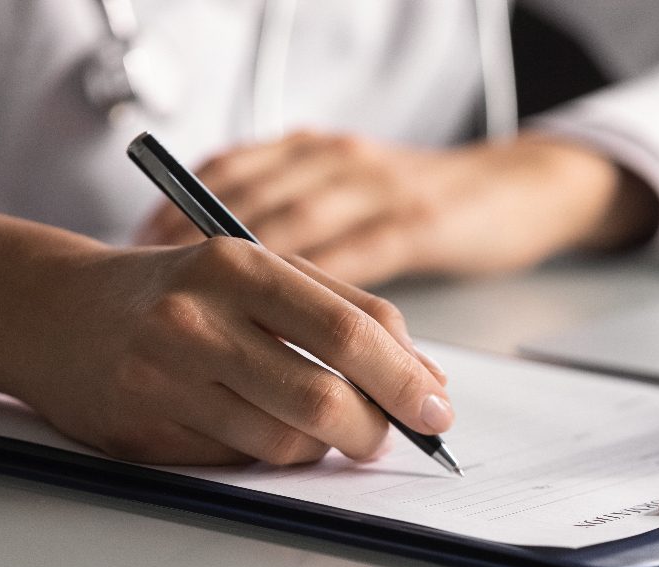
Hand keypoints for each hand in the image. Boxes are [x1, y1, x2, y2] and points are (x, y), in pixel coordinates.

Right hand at [0, 201, 451, 464]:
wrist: (54, 312)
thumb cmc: (173, 291)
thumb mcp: (253, 274)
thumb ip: (338, 311)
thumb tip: (422, 377)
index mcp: (238, 265)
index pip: (348, 330)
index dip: (405, 378)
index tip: (438, 410)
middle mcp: (198, 320)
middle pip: (323, 398)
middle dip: (373, 430)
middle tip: (386, 438)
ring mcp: (165, 379)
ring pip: (283, 443)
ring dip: (316, 447)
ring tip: (309, 425)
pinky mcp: (142, 430)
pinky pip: (235, 464)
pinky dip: (262, 456)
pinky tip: (248, 427)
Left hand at [139, 130, 658, 285]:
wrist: (516, 184)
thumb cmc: (422, 201)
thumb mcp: (348, 195)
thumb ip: (295, 218)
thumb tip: (226, 263)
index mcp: (312, 150)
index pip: (229, 171)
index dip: (179, 209)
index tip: (141, 248)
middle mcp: (336, 160)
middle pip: (252, 201)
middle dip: (200, 248)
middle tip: (161, 292)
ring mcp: (377, 187)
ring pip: (300, 230)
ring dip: (251, 278)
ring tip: (207, 316)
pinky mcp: (418, 222)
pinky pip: (356, 257)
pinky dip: (319, 293)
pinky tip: (290, 325)